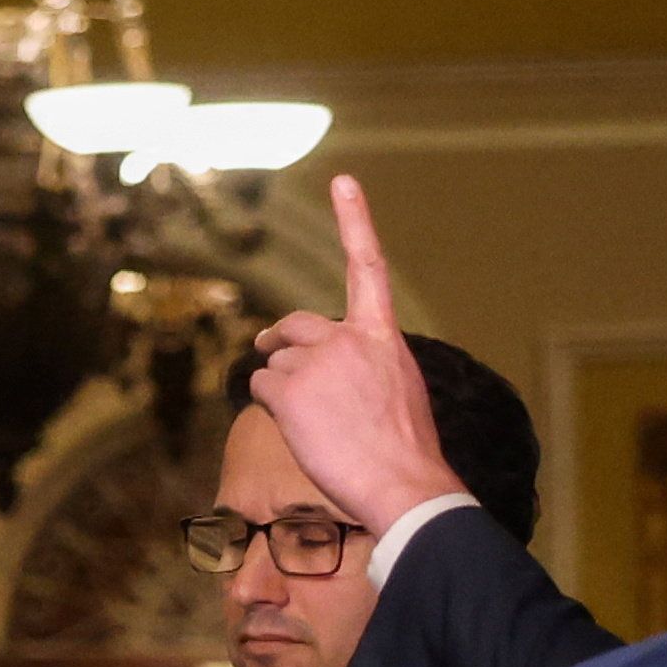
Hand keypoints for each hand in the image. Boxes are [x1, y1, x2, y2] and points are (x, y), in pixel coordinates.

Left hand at [239, 176, 465, 542]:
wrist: (405, 486)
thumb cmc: (406, 450)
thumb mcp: (398, 390)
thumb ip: (365, 364)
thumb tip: (329, 370)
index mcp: (383, 336)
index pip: (368, 267)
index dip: (355, 220)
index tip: (343, 181)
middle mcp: (348, 338)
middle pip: (297, 324)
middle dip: (279, 337)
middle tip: (268, 348)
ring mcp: (318, 362)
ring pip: (277, 363)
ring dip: (282, 388)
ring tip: (314, 424)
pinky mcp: (290, 391)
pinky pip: (260, 387)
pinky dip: (268, 404)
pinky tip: (295, 427)